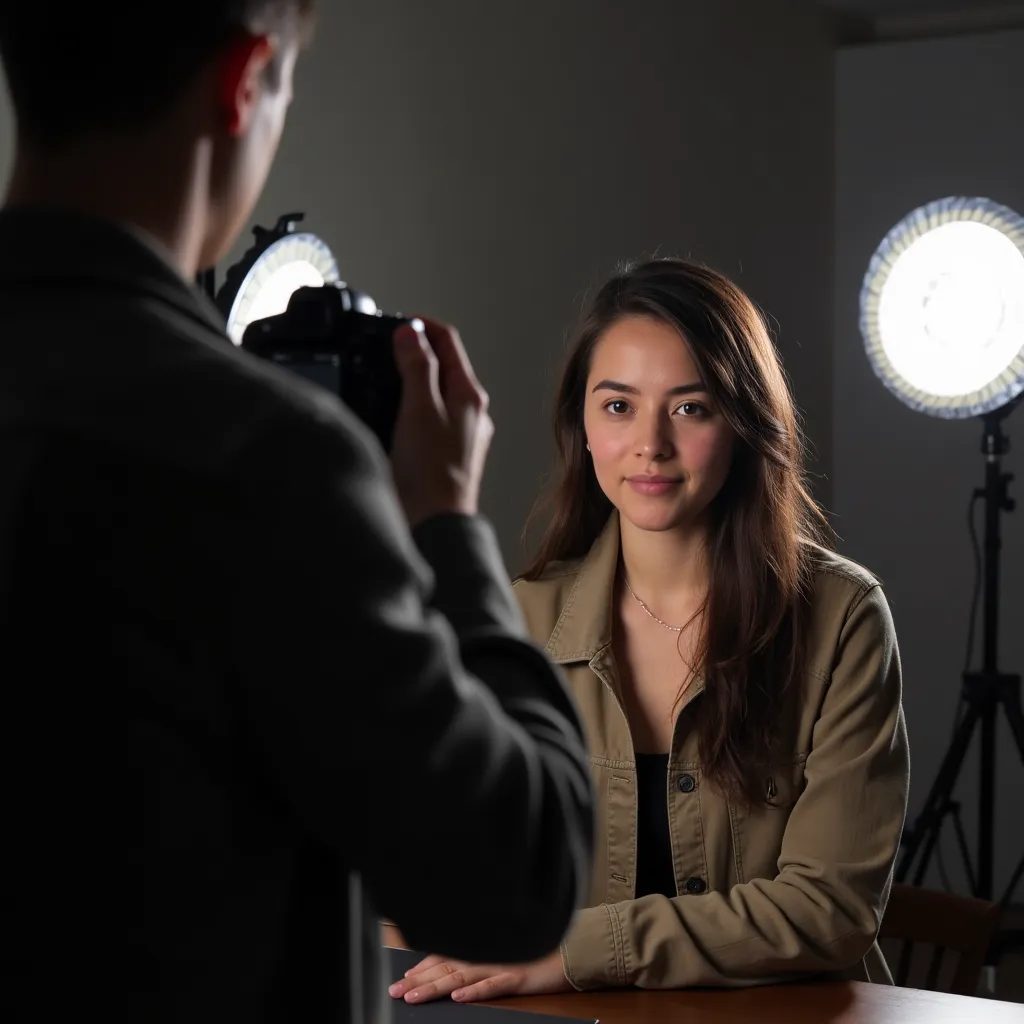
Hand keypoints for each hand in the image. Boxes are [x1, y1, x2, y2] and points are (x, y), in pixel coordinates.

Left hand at [388, 949, 570, 1004]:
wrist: (566, 954)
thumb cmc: (531, 956)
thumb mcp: (499, 955)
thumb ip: (474, 960)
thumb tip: (448, 974)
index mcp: (479, 949)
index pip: (443, 957)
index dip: (420, 968)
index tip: (401, 979)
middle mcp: (485, 955)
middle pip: (444, 968)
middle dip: (417, 980)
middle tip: (394, 991)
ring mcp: (499, 965)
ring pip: (460, 977)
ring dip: (435, 987)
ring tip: (414, 996)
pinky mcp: (516, 977)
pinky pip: (492, 985)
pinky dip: (475, 991)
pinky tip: (459, 997)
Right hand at [390, 316, 492, 527]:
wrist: (435, 525)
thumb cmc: (431, 474)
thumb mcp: (419, 409)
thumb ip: (417, 367)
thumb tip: (410, 334)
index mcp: (469, 395)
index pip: (448, 341)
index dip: (421, 325)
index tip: (396, 323)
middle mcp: (472, 413)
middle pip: (445, 365)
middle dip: (416, 351)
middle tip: (385, 347)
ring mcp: (462, 435)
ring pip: (438, 393)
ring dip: (414, 379)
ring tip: (386, 376)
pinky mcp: (448, 455)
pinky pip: (432, 418)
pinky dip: (413, 407)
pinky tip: (395, 416)